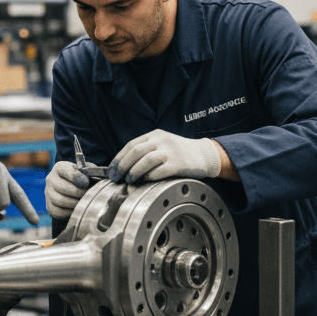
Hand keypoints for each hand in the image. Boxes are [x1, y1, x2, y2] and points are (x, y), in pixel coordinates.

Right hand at [44, 160, 91, 219]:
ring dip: (75, 203)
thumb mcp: (85, 170)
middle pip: (63, 188)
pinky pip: (58, 212)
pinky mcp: (49, 206)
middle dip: (79, 193)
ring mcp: (48, 193)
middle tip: (89, 195)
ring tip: (85, 202)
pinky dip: (69, 212)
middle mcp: (51, 179)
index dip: (77, 177)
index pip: (66, 171)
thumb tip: (95, 177)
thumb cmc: (81, 178)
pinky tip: (77, 208)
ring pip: (60, 201)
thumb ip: (90, 171)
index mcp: (59, 167)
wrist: (72, 188)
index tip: (87, 182)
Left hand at [110, 129, 226, 182]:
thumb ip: (146, 151)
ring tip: (130, 180)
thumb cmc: (179, 152)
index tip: (112, 170)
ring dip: (134, 171)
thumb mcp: (162, 144)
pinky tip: (145, 181)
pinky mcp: (179, 163)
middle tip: (117, 177)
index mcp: (155, 135)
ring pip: (146, 160)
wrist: (204, 154)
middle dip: (123, 166)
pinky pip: (160, 170)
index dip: (119, 158)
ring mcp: (170, 151)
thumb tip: (124, 167)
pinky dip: (150, 176)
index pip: (131, 145)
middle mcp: (161, 140)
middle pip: (136, 151)